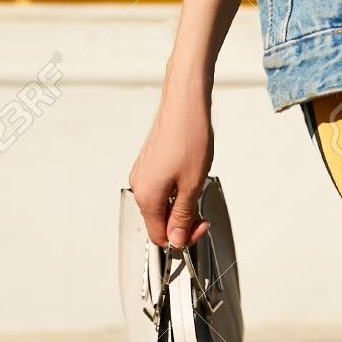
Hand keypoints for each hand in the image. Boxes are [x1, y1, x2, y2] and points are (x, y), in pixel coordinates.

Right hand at [129, 82, 213, 248]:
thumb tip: (176, 239)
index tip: (199, 227)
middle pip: (159, 220)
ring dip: (180, 203)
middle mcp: (139, 185)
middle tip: (202, 210)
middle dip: (182, 220)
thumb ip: (182, 216)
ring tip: (197, 187)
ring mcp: (143, 172)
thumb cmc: (188, 135)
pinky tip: (189, 175)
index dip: (182, 237)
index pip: (159, 236)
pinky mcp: (149, 161)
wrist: (185, 102)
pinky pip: (160, 186)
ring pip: (160, 203)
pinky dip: (175, 188)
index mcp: (146, 196)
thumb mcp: (192, 184)